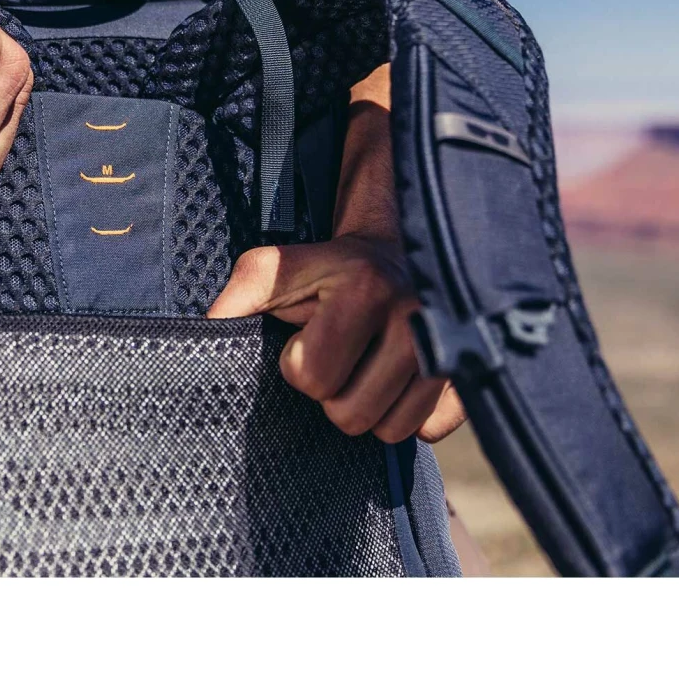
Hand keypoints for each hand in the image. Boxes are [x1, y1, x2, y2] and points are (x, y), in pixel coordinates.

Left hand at [208, 234, 466, 443]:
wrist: (404, 247)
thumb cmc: (330, 267)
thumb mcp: (277, 267)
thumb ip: (239, 295)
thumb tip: (207, 329)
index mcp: (365, 285)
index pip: (311, 376)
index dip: (300, 361)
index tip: (311, 333)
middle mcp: (415, 316)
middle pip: (348, 415)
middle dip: (332, 390)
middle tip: (341, 354)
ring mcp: (450, 348)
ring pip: (388, 431)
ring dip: (367, 407)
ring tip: (366, 366)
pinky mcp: (471, 375)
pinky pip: (428, 431)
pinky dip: (408, 415)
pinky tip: (399, 380)